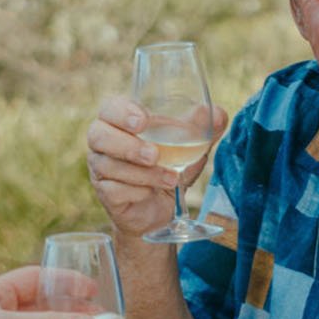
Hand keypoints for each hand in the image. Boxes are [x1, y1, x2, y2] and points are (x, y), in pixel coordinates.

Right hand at [85, 95, 227, 239]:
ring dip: (143, 173)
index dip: (122, 113)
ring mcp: (100, 169)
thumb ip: (204, 128)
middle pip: (98, 135)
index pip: (109, 109)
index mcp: (120, 121)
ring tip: (171, 178)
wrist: (162, 209)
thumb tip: (219, 114)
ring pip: (109, 166)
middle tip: (154, 154)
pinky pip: (114, 190)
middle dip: (127, 145)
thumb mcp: (190, 147)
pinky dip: (137, 190)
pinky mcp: (105, 194)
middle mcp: (103, 142)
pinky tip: (152, 192)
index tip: (143, 121)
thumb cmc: (170, 167)